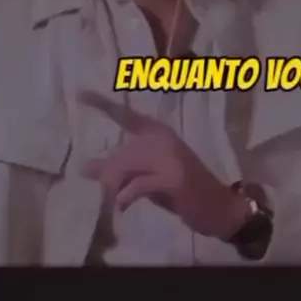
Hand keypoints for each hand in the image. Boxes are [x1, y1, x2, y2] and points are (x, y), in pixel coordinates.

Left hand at [78, 90, 248, 240]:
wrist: (220, 207)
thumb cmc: (182, 192)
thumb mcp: (148, 178)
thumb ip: (121, 170)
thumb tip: (84, 168)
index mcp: (159, 134)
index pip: (126, 116)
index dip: (103, 105)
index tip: (80, 93)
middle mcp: (164, 139)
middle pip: (121, 153)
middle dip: (108, 175)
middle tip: (105, 193)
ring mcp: (171, 158)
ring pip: (127, 167)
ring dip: (115, 188)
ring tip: (116, 203)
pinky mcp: (174, 178)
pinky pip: (139, 185)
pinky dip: (127, 196)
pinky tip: (123, 205)